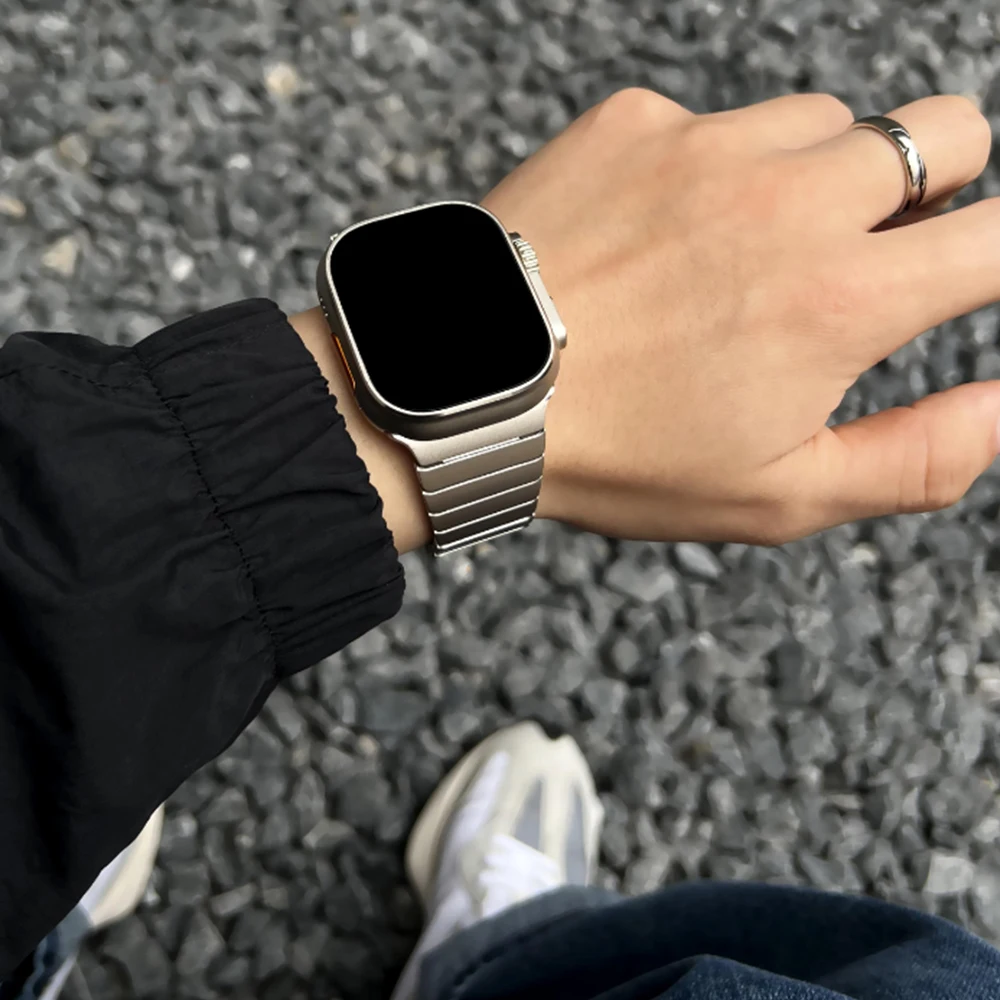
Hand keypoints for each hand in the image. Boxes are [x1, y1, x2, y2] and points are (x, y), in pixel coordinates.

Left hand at [484, 89, 998, 543]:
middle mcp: (790, 199)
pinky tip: (654, 234)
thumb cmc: (621, 458)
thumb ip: (917, 458)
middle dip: (932, 186)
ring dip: (811, 177)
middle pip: (946, 132)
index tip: (961, 276)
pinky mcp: (635, 123)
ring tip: (739, 253)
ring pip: (826, 121)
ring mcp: (708, 146)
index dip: (995, 258)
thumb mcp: (776, 497)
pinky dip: (708, 168)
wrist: (471, 394)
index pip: (997, 240)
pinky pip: (712, 122)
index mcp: (840, 297)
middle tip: (867, 246)